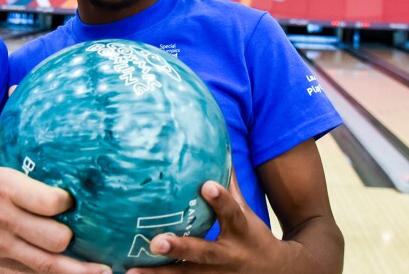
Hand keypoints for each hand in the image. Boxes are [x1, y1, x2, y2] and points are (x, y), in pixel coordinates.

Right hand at [0, 148, 109, 273]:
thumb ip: (5, 150)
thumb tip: (27, 129)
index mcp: (1, 187)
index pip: (50, 201)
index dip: (68, 201)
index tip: (74, 194)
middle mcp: (4, 219)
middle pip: (56, 236)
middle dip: (76, 232)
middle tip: (87, 222)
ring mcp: (0, 246)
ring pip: (48, 263)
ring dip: (78, 265)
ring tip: (105, 266)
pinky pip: (32, 273)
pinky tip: (78, 273)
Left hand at [125, 179, 280, 273]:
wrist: (277, 273)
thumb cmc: (252, 235)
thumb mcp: (245, 210)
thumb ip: (228, 184)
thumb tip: (219, 147)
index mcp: (240, 231)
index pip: (231, 212)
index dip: (220, 200)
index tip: (207, 186)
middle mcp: (228, 256)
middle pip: (204, 253)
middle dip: (181, 247)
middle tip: (156, 242)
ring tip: (130, 271)